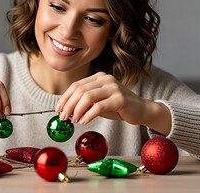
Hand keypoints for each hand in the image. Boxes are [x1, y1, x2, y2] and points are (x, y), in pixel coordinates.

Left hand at [56, 72, 170, 133]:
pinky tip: (84, 121)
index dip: (65, 97)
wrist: (142, 110)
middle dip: (68, 105)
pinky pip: (99, 106)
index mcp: (98, 77)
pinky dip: (88, 115)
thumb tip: (65, 110)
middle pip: (80, 90)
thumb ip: (85, 102)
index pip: (76, 85)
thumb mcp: (99, 102)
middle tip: (63, 117)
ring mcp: (113, 87)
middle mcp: (105, 79)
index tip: (58, 109)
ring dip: (77, 110)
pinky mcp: (120, 99)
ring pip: (87, 97)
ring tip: (74, 120)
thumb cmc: (118, 107)